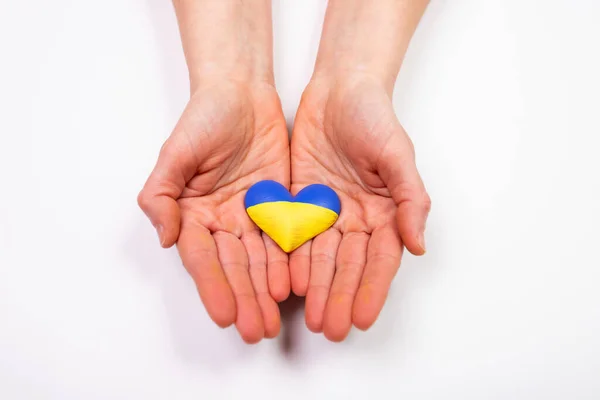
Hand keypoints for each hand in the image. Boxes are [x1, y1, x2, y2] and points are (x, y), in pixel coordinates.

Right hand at [138, 80, 289, 342]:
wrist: (242, 93)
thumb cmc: (204, 118)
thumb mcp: (175, 153)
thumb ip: (161, 195)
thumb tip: (165, 238)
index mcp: (193, 213)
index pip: (203, 258)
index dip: (213, 286)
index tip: (223, 315)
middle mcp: (222, 220)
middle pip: (233, 266)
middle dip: (243, 299)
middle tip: (254, 330)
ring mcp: (251, 215)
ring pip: (260, 259)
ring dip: (265, 291)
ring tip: (273, 320)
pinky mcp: (278, 205)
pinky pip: (284, 238)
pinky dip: (288, 261)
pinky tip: (293, 285)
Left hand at [289, 75, 430, 340]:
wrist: (340, 90)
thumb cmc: (375, 118)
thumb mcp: (398, 155)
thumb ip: (411, 200)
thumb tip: (420, 245)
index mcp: (385, 212)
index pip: (379, 260)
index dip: (371, 289)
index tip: (361, 318)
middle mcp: (357, 218)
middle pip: (348, 265)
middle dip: (340, 297)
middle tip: (331, 329)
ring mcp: (327, 212)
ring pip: (321, 257)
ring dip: (317, 288)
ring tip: (311, 318)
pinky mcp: (300, 201)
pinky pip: (295, 235)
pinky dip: (293, 259)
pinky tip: (288, 282)